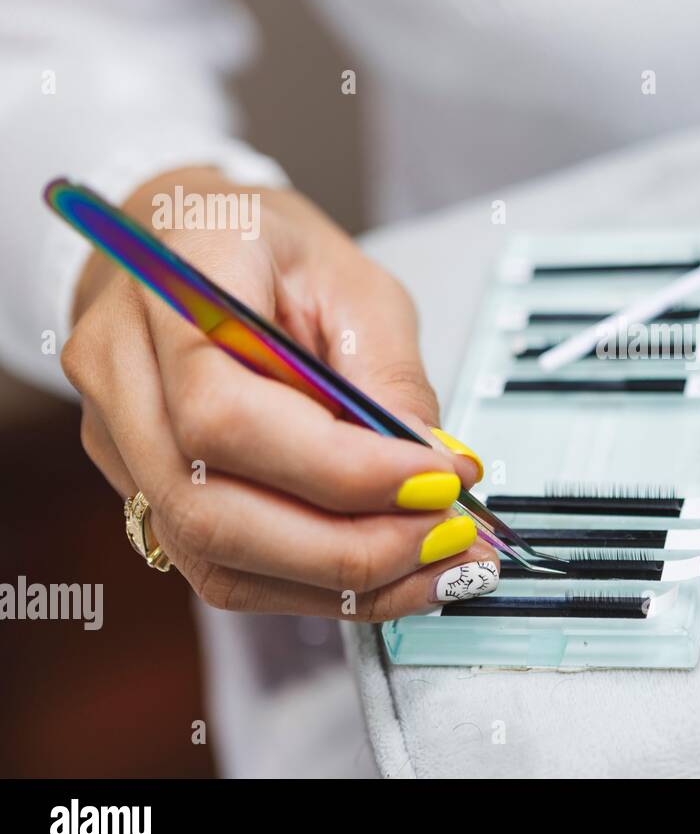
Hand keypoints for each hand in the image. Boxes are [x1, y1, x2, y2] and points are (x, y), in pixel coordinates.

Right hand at [62, 167, 499, 618]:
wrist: (186, 246)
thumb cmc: (270, 251)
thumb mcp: (357, 285)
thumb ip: (390, 379)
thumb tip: (435, 472)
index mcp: (172, 284)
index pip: (226, 412)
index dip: (340, 468)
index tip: (437, 480)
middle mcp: (120, 367)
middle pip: (210, 504)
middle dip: (350, 543)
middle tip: (449, 536)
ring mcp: (115, 437)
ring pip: (212, 555)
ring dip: (341, 581)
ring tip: (437, 565)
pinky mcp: (141, 489)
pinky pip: (220, 568)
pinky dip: (315, 587)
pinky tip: (389, 577)